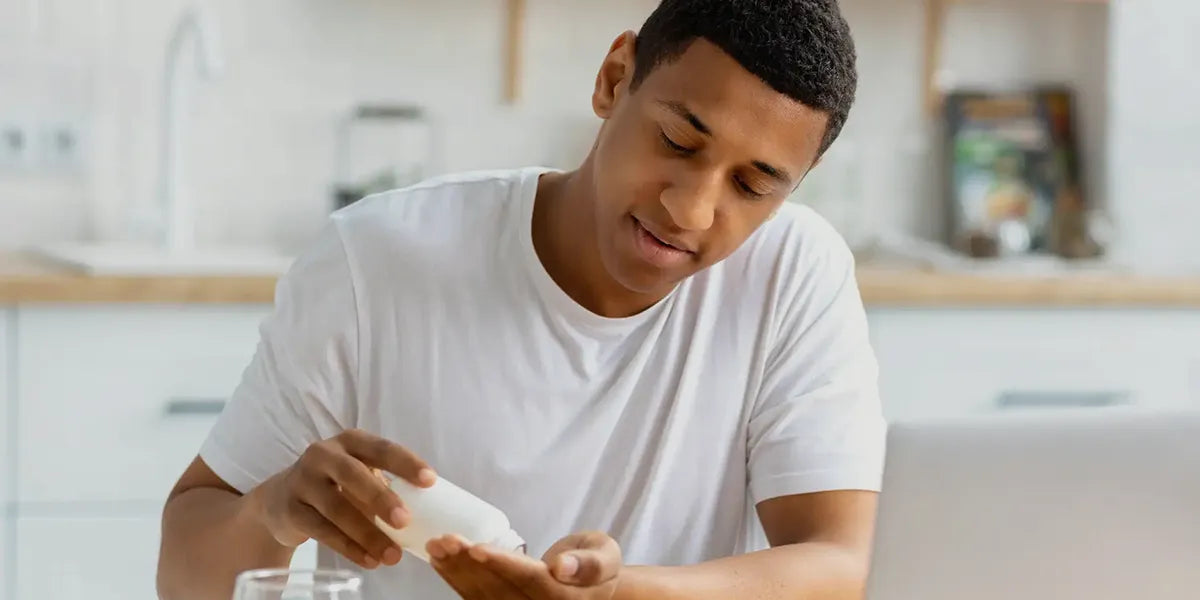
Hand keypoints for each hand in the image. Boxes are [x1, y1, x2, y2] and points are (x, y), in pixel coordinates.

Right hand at [249, 428, 435, 568]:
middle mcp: (323, 454)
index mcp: (350, 441)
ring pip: (336, 508)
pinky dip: (348, 547)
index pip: (382, 448)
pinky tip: (368, 560)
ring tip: (392, 556)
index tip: (430, 481)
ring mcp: (303, 481)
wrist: (280, 500)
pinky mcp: (291, 509)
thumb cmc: (335, 485)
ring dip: (367, 534)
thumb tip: (431, 513)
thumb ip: (386, 484)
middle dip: (381, 497)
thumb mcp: (358, 474)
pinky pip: (322, 531)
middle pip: (353, 474)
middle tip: (405, 521)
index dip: (406, 463)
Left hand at [427, 531, 621, 599]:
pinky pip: (477, 599)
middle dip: (469, 565)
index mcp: (566, 599)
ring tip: (437, 546)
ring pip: (483, 597)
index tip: (477, 546)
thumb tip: (563, 567)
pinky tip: (441, 561)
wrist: (591, 586)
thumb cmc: (597, 562)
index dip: (503, 565)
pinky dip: (456, 579)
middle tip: (445, 539)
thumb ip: (590, 563)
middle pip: (500, 591)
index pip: (532, 581)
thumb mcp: (605, 555)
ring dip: (456, 571)